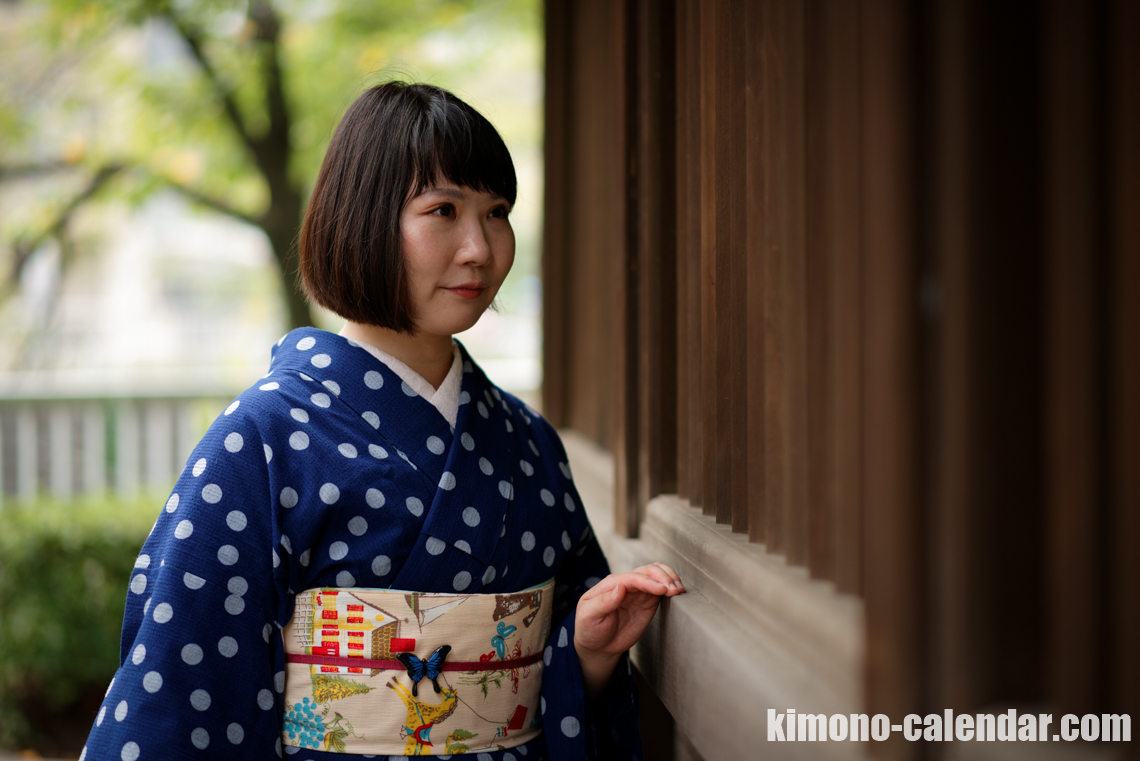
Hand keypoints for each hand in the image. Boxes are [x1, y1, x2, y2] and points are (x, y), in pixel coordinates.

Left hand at [573, 562, 684, 695]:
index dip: (648, 582)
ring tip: (678, 590)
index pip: (632, 578)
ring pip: (656, 575)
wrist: (598, 646)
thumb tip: (621, 586)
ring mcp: (637, 592)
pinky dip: (670, 587)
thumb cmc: (589, 629)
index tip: (661, 589)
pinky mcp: (647, 602)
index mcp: (610, 584)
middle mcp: (625, 584)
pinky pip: (660, 589)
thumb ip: (604, 601)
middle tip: (673, 590)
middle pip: (647, 571)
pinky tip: (676, 593)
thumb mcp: (589, 616)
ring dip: (669, 578)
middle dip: (662, 577)